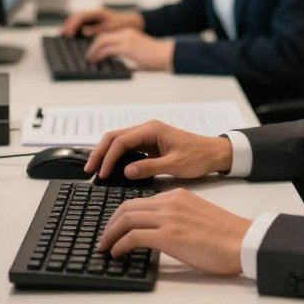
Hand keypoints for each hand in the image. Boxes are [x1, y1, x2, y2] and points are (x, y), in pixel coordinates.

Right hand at [61, 7, 142, 36]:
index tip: (68, 33)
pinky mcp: (96, 21)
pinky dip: (76, 27)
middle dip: (69, 24)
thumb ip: (97, 29)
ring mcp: (95, 16)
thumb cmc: (123, 25)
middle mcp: (95, 12)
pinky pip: (83, 22)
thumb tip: (84, 31)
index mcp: (98, 12)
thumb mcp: (111, 28)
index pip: (80, 16)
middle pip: (77, 16)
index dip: (73, 25)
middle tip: (62, 34)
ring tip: (64, 33)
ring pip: (79, 18)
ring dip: (71, 25)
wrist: (133, 22)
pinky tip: (73, 34)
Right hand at [84, 120, 232, 180]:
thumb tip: (126, 171)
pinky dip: (115, 156)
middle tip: (89, 170)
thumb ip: (150, 167)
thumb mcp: (175, 164)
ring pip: (118, 141)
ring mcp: (147, 136)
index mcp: (152, 130)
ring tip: (95, 170)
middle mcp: (147, 129)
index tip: (102, 174)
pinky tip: (110, 168)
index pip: (121, 141)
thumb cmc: (198, 157)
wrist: (213, 153)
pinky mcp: (149, 144)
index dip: (109, 157)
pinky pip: (127, 148)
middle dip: (100, 152)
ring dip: (105, 154)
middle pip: (114, 137)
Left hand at [86, 29, 173, 69]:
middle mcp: (126, 33)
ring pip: (102, 41)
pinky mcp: (127, 47)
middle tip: (89, 55)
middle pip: (102, 37)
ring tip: (90, 59)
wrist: (166, 54)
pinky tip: (97, 60)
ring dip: (93, 50)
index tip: (94, 51)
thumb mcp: (138, 55)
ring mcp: (126, 39)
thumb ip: (129, 59)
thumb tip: (122, 68)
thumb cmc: (156, 57)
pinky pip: (107, 50)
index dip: (99, 43)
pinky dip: (99, 55)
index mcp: (129, 33)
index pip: (108, 35)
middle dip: (93, 46)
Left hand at [98, 188, 249, 274]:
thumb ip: (177, 215)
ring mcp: (169, 218)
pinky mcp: (169, 236)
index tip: (116, 226)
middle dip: (111, 222)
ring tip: (106, 246)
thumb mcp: (197, 214)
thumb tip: (160, 229)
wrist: (243, 240)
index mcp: (177, 195)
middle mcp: (170, 202)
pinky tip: (117, 253)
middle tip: (104, 237)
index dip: (123, 214)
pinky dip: (120, 245)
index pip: (140, 200)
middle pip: (128, 207)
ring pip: (126, 219)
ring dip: (111, 234)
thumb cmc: (226, 234)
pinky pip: (134, 237)